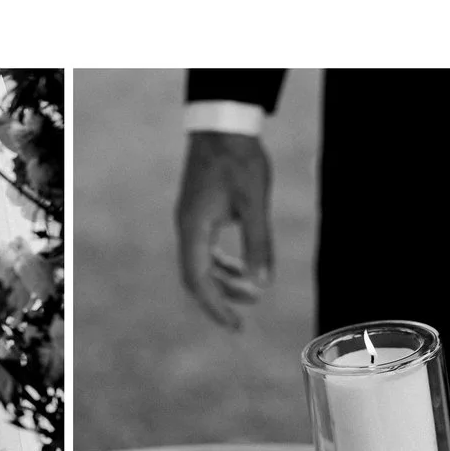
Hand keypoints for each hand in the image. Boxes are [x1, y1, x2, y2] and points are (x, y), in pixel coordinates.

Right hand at [174, 131, 273, 329]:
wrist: (223, 124)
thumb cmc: (240, 160)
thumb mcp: (254, 203)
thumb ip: (258, 244)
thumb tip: (263, 285)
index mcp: (194, 228)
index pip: (198, 280)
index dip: (216, 307)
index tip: (235, 326)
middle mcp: (186, 226)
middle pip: (195, 276)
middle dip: (218, 300)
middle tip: (242, 321)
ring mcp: (191, 218)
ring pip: (201, 262)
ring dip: (224, 281)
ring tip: (252, 293)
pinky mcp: (199, 210)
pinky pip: (205, 247)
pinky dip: (222, 262)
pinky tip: (243, 267)